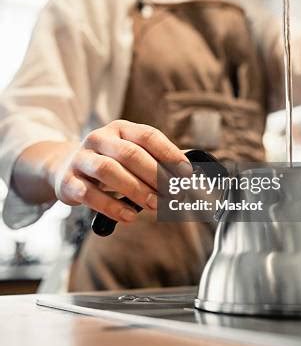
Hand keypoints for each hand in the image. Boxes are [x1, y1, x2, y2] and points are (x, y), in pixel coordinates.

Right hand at [53, 120, 190, 223]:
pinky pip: (89, 194)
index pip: (148, 136)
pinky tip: (129, 216)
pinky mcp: (68, 181)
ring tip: (154, 205)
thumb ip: (158, 161)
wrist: (65, 168)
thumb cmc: (109, 162)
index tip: (186, 172)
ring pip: (108, 170)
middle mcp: (100, 138)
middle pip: (130, 153)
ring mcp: (82, 158)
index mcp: (120, 129)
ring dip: (135, 190)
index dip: (169, 153)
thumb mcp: (131, 155)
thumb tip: (190, 172)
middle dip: (155, 175)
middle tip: (173, 194)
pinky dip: (111, 206)